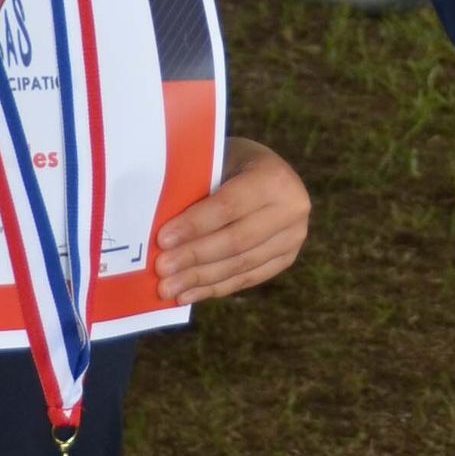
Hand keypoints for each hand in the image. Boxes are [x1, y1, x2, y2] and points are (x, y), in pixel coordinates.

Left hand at [154, 137, 308, 303]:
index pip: (228, 206)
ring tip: (168, 288)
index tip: (162, 240)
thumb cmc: (229, 163)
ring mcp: (294, 237)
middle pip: (236, 241)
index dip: (195, 225)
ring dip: (201, 279)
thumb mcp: (218, 161)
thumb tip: (160, 232)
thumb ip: (196, 188)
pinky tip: (188, 295)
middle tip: (161, 269)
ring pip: (241, 264)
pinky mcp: (287, 258)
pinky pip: (248, 278)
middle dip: (194, 257)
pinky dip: (215, 288)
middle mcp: (292, 208)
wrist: (265, 171)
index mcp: (274, 177)